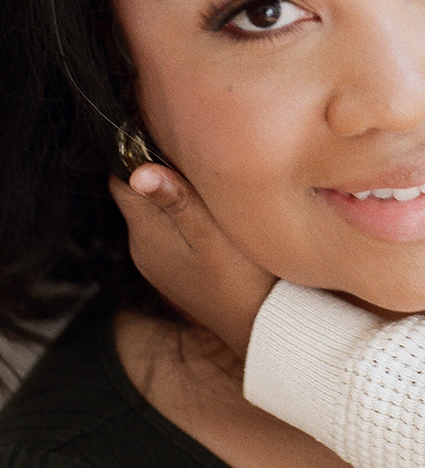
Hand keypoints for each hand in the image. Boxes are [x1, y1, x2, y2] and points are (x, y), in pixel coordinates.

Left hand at [109, 165, 275, 356]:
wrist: (261, 326)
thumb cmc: (244, 279)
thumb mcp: (213, 236)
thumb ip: (177, 201)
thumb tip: (138, 171)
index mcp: (147, 234)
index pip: (121, 179)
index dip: (140, 153)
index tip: (174, 140)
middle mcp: (143, 247)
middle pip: (137, 193)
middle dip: (160, 170)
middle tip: (202, 161)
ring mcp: (156, 260)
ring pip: (154, 210)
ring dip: (175, 193)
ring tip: (212, 186)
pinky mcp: (174, 267)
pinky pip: (169, 229)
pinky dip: (184, 215)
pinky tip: (214, 216)